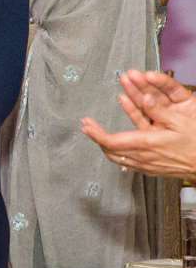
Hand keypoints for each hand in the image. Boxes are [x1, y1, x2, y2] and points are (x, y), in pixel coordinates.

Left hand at [81, 70, 195, 177]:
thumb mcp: (181, 121)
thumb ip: (160, 110)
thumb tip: (146, 98)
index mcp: (147, 144)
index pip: (112, 141)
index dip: (96, 133)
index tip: (86, 124)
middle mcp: (142, 157)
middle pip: (111, 151)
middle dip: (98, 138)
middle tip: (88, 127)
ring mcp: (146, 165)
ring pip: (117, 157)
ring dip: (106, 144)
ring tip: (99, 133)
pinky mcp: (151, 169)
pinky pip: (128, 161)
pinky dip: (119, 151)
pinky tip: (119, 144)